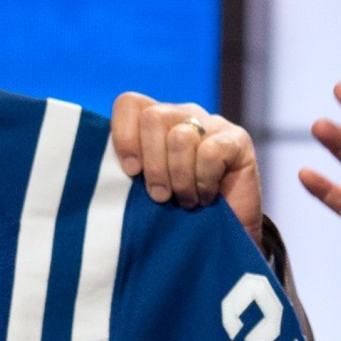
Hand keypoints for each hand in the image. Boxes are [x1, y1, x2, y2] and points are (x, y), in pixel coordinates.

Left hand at [110, 93, 261, 243]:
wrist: (225, 237)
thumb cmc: (179, 215)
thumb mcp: (147, 190)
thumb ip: (130, 171)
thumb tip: (103, 168)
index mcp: (156, 122)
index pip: (129, 104)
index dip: (124, 135)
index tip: (130, 171)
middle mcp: (183, 115)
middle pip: (153, 118)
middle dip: (153, 165)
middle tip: (160, 196)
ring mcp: (212, 124)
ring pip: (180, 137)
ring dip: (180, 179)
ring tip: (186, 201)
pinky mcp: (237, 139)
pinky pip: (210, 153)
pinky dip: (204, 181)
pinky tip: (207, 196)